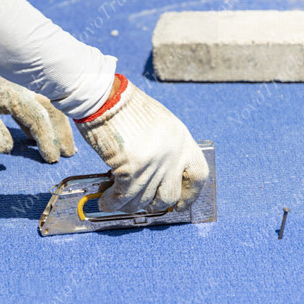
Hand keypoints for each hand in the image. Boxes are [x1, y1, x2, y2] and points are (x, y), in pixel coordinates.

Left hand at [0, 52, 75, 162]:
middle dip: (62, 132)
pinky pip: (37, 102)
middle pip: (51, 109)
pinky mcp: (14, 86)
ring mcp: (20, 84)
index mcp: (13, 90)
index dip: (47, 139)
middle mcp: (22, 85)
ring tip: (66, 145)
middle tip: (69, 154)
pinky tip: (44, 130)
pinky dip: (45, 118)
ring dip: (58, 125)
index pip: (38, 117)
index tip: (52, 158)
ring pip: (48, 104)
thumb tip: (6, 149)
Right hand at [75, 74, 207, 212]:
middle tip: (143, 205)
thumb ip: (165, 148)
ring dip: (128, 206)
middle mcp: (172, 154)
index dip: (191, 194)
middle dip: (155, 205)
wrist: (106, 97)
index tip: (180, 205)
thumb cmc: (126, 107)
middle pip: (169, 195)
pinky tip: (105, 202)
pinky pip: (123, 196)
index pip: (198, 175)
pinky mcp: (132, 168)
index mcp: (182, 140)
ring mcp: (154, 163)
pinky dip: (112, 203)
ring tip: (115, 203)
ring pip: (144, 200)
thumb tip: (157, 175)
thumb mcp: (159, 124)